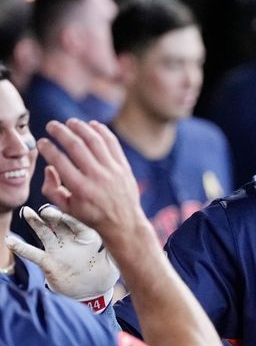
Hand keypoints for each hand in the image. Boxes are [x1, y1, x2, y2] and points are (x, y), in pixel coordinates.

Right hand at [7, 205, 118, 312]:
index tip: (71, 206)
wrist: (93, 292)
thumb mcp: (113, 261)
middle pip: (60, 222)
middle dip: (53, 215)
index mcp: (87, 235)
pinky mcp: (49, 262)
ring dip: (35, 223)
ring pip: (45, 233)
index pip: (79, 221)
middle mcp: (71, 239)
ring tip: (26, 213)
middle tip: (46, 209)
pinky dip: (21, 248)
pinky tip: (9, 241)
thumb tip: (124, 240)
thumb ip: (113, 250)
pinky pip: (33, 254)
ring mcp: (58, 249)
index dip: (74, 213)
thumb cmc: (105, 273)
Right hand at [35, 119, 145, 250]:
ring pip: (95, 140)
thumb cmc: (93, 215)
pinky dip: (102, 131)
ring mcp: (112, 170)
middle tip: (51, 126)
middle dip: (61, 132)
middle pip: (76, 146)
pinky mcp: (123, 166)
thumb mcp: (68, 209)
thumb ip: (52, 189)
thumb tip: (49, 168)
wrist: (124, 222)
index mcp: (80, 188)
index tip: (42, 142)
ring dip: (81, 127)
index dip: (48, 148)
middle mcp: (97, 177)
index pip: (60, 161)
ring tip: (70, 122)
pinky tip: (92, 125)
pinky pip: (112, 143)